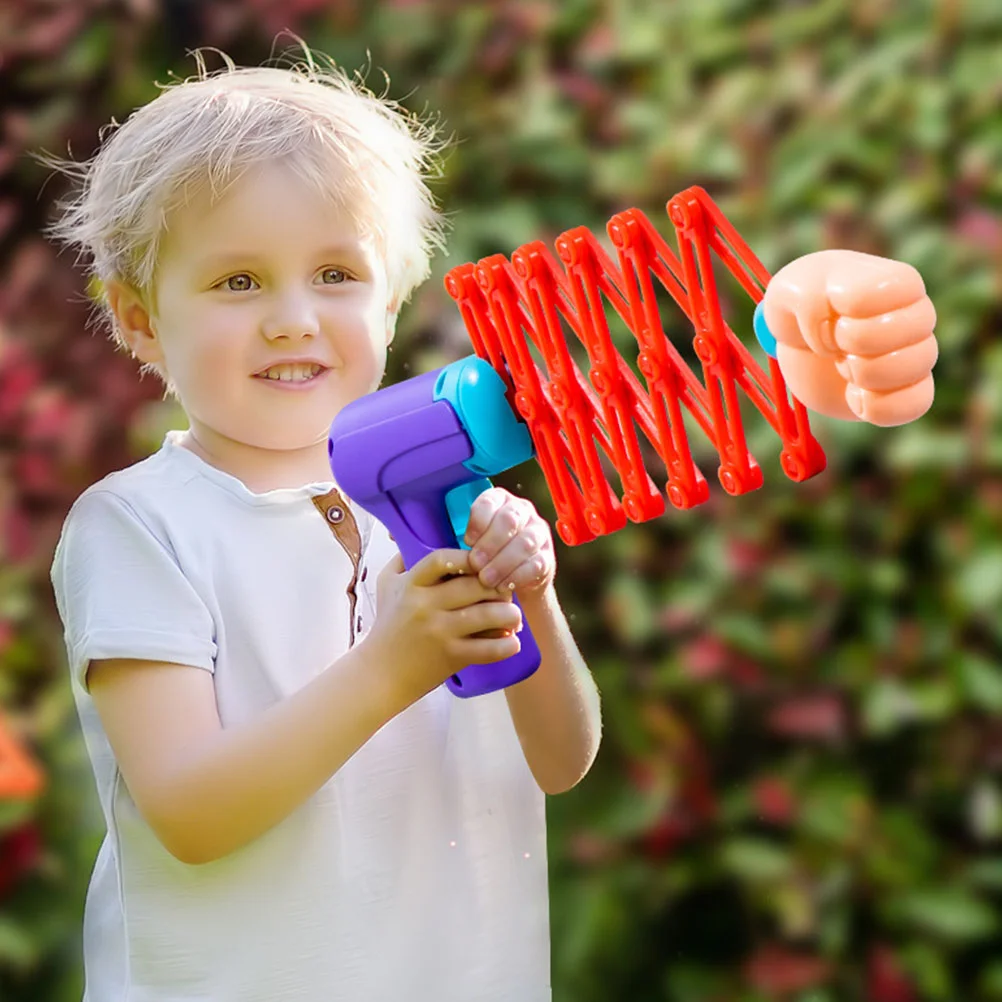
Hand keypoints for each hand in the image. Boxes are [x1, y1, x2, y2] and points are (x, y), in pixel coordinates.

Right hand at [368, 547, 522, 702]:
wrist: (379, 674)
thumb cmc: (388, 626)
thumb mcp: (387, 585)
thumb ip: (403, 558)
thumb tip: (421, 531)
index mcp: (412, 584)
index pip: (443, 558)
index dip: (469, 557)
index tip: (482, 563)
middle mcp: (426, 605)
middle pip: (475, 585)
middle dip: (499, 586)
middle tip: (506, 591)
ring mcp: (440, 632)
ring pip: (488, 615)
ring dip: (510, 614)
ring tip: (513, 617)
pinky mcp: (451, 657)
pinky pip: (489, 649)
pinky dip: (507, 645)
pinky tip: (512, 641)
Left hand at [464, 487, 555, 597]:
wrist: (516, 576)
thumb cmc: (488, 553)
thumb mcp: (476, 541)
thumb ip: (472, 540)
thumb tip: (463, 551)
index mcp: (501, 500)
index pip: (490, 502)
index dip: (478, 522)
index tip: (467, 541)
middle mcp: (523, 511)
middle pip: (510, 519)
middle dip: (490, 543)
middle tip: (475, 563)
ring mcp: (539, 533)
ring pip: (525, 543)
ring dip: (502, 563)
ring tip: (486, 580)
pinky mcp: (548, 557)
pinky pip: (535, 564)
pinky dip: (516, 577)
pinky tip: (502, 586)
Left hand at [762, 250, 937, 425]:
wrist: (805, 345)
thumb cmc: (802, 309)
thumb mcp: (787, 290)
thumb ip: (806, 298)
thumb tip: (829, 330)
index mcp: (898, 282)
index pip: (876, 295)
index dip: (841, 310)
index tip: (832, 311)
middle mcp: (918, 315)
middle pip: (898, 333)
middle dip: (850, 342)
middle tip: (836, 341)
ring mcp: (918, 355)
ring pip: (910, 370)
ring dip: (860, 374)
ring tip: (843, 364)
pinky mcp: (909, 392)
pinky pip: (914, 405)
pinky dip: (874, 407)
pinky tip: (853, 394)